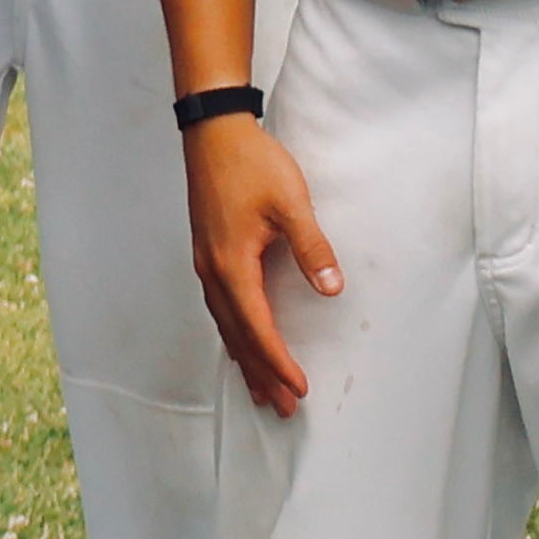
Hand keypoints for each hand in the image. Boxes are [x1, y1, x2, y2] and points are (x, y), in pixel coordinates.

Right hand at [187, 110, 345, 416]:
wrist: (212, 131)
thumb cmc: (250, 163)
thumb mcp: (290, 203)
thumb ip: (312, 248)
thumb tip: (332, 289)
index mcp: (231, 264)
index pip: (258, 327)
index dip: (278, 361)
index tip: (299, 387)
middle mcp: (212, 271)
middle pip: (238, 335)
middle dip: (261, 373)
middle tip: (282, 407)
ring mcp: (206, 263)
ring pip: (225, 325)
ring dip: (245, 359)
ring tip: (260, 390)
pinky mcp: (207, 253)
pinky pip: (219, 308)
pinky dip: (234, 333)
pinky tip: (241, 341)